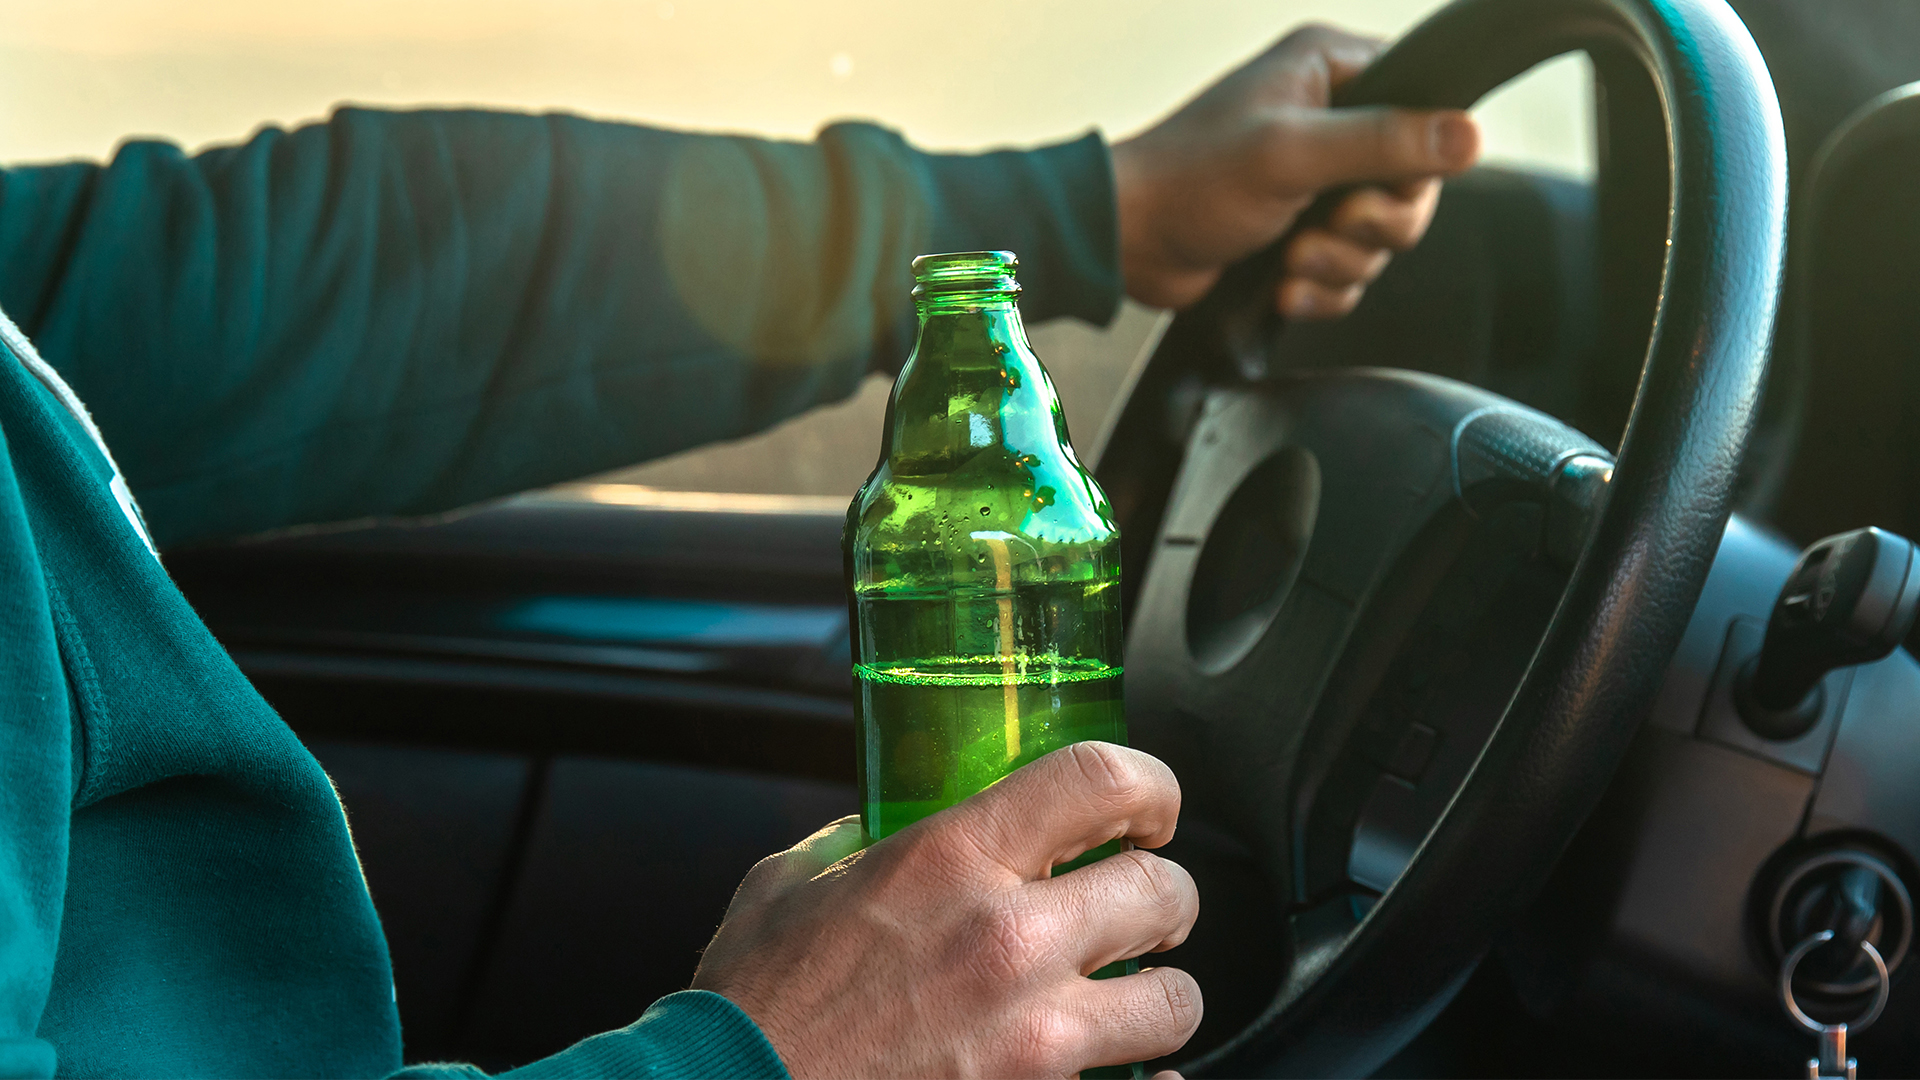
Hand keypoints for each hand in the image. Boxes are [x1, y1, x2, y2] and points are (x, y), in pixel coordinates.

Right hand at [692, 742, 1201, 1077]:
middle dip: (1161, 897)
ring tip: (1128, 997)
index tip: (1148, 808)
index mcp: (950, 860)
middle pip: (1163, 891)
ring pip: (1176, 1002)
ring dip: (1157, 996)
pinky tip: (1123, 1076)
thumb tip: (890, 826)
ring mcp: (1032, 1039)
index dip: (1149, 784)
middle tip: (1138, 908)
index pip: (1100, 779)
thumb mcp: (791, 885)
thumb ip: (857, 842)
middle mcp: (1006, 940)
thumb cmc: (752, 1007)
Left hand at [1112, 23, 1480, 315]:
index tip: (1370, 184)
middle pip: (1413, 186)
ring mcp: (1317, 180)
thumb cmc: (1188, 180)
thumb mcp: (1291, 153)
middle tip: (1325, 224)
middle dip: (1369, 224)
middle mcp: (1332, 118)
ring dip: (1338, 262)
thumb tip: (1469, 134)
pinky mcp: (1301, 233)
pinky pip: (1349, 272)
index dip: (1414, 160)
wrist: (1127, 244)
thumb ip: (1384, 142)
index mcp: (1331, 70)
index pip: (1425, 107)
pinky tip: (1280, 284)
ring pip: (1380, 237)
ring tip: (1288, 256)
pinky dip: (1319, 288)